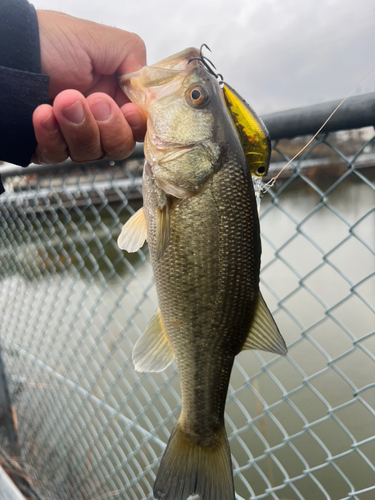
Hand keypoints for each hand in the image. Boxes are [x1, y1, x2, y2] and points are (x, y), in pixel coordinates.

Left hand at [32, 11, 146, 163]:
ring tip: (63, 100)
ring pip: (91, 154)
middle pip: (120, 147)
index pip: (140, 126)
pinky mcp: (49, 147)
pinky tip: (43, 114)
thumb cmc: (51, 40)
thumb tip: (151, 92)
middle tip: (94, 100)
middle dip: (109, 127)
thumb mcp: (102, 40)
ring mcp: (73, 136)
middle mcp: (97, 121)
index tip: (129, 111)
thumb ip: (135, 61)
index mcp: (116, 97)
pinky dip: (51, 135)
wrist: (7, 51)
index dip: (137, 125)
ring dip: (79, 127)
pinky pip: (57, 155)